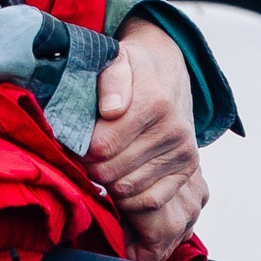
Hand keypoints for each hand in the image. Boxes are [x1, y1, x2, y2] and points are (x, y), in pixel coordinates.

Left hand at [86, 19, 204, 260]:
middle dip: (90, 168)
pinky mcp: (187, 171)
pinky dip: (128, 199)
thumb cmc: (131, 69)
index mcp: (154, 104)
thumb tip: (112, 109)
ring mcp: (184, 154)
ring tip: (98, 168)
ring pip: (129, 190)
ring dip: (107, 184)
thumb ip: (111, 81)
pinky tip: (116, 183)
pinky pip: (151, 201)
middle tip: (81, 158)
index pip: (102, 147)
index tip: (73, 143)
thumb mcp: (115, 59)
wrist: (167, 71)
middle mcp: (174, 131)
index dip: (80, 150)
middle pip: (112, 172)